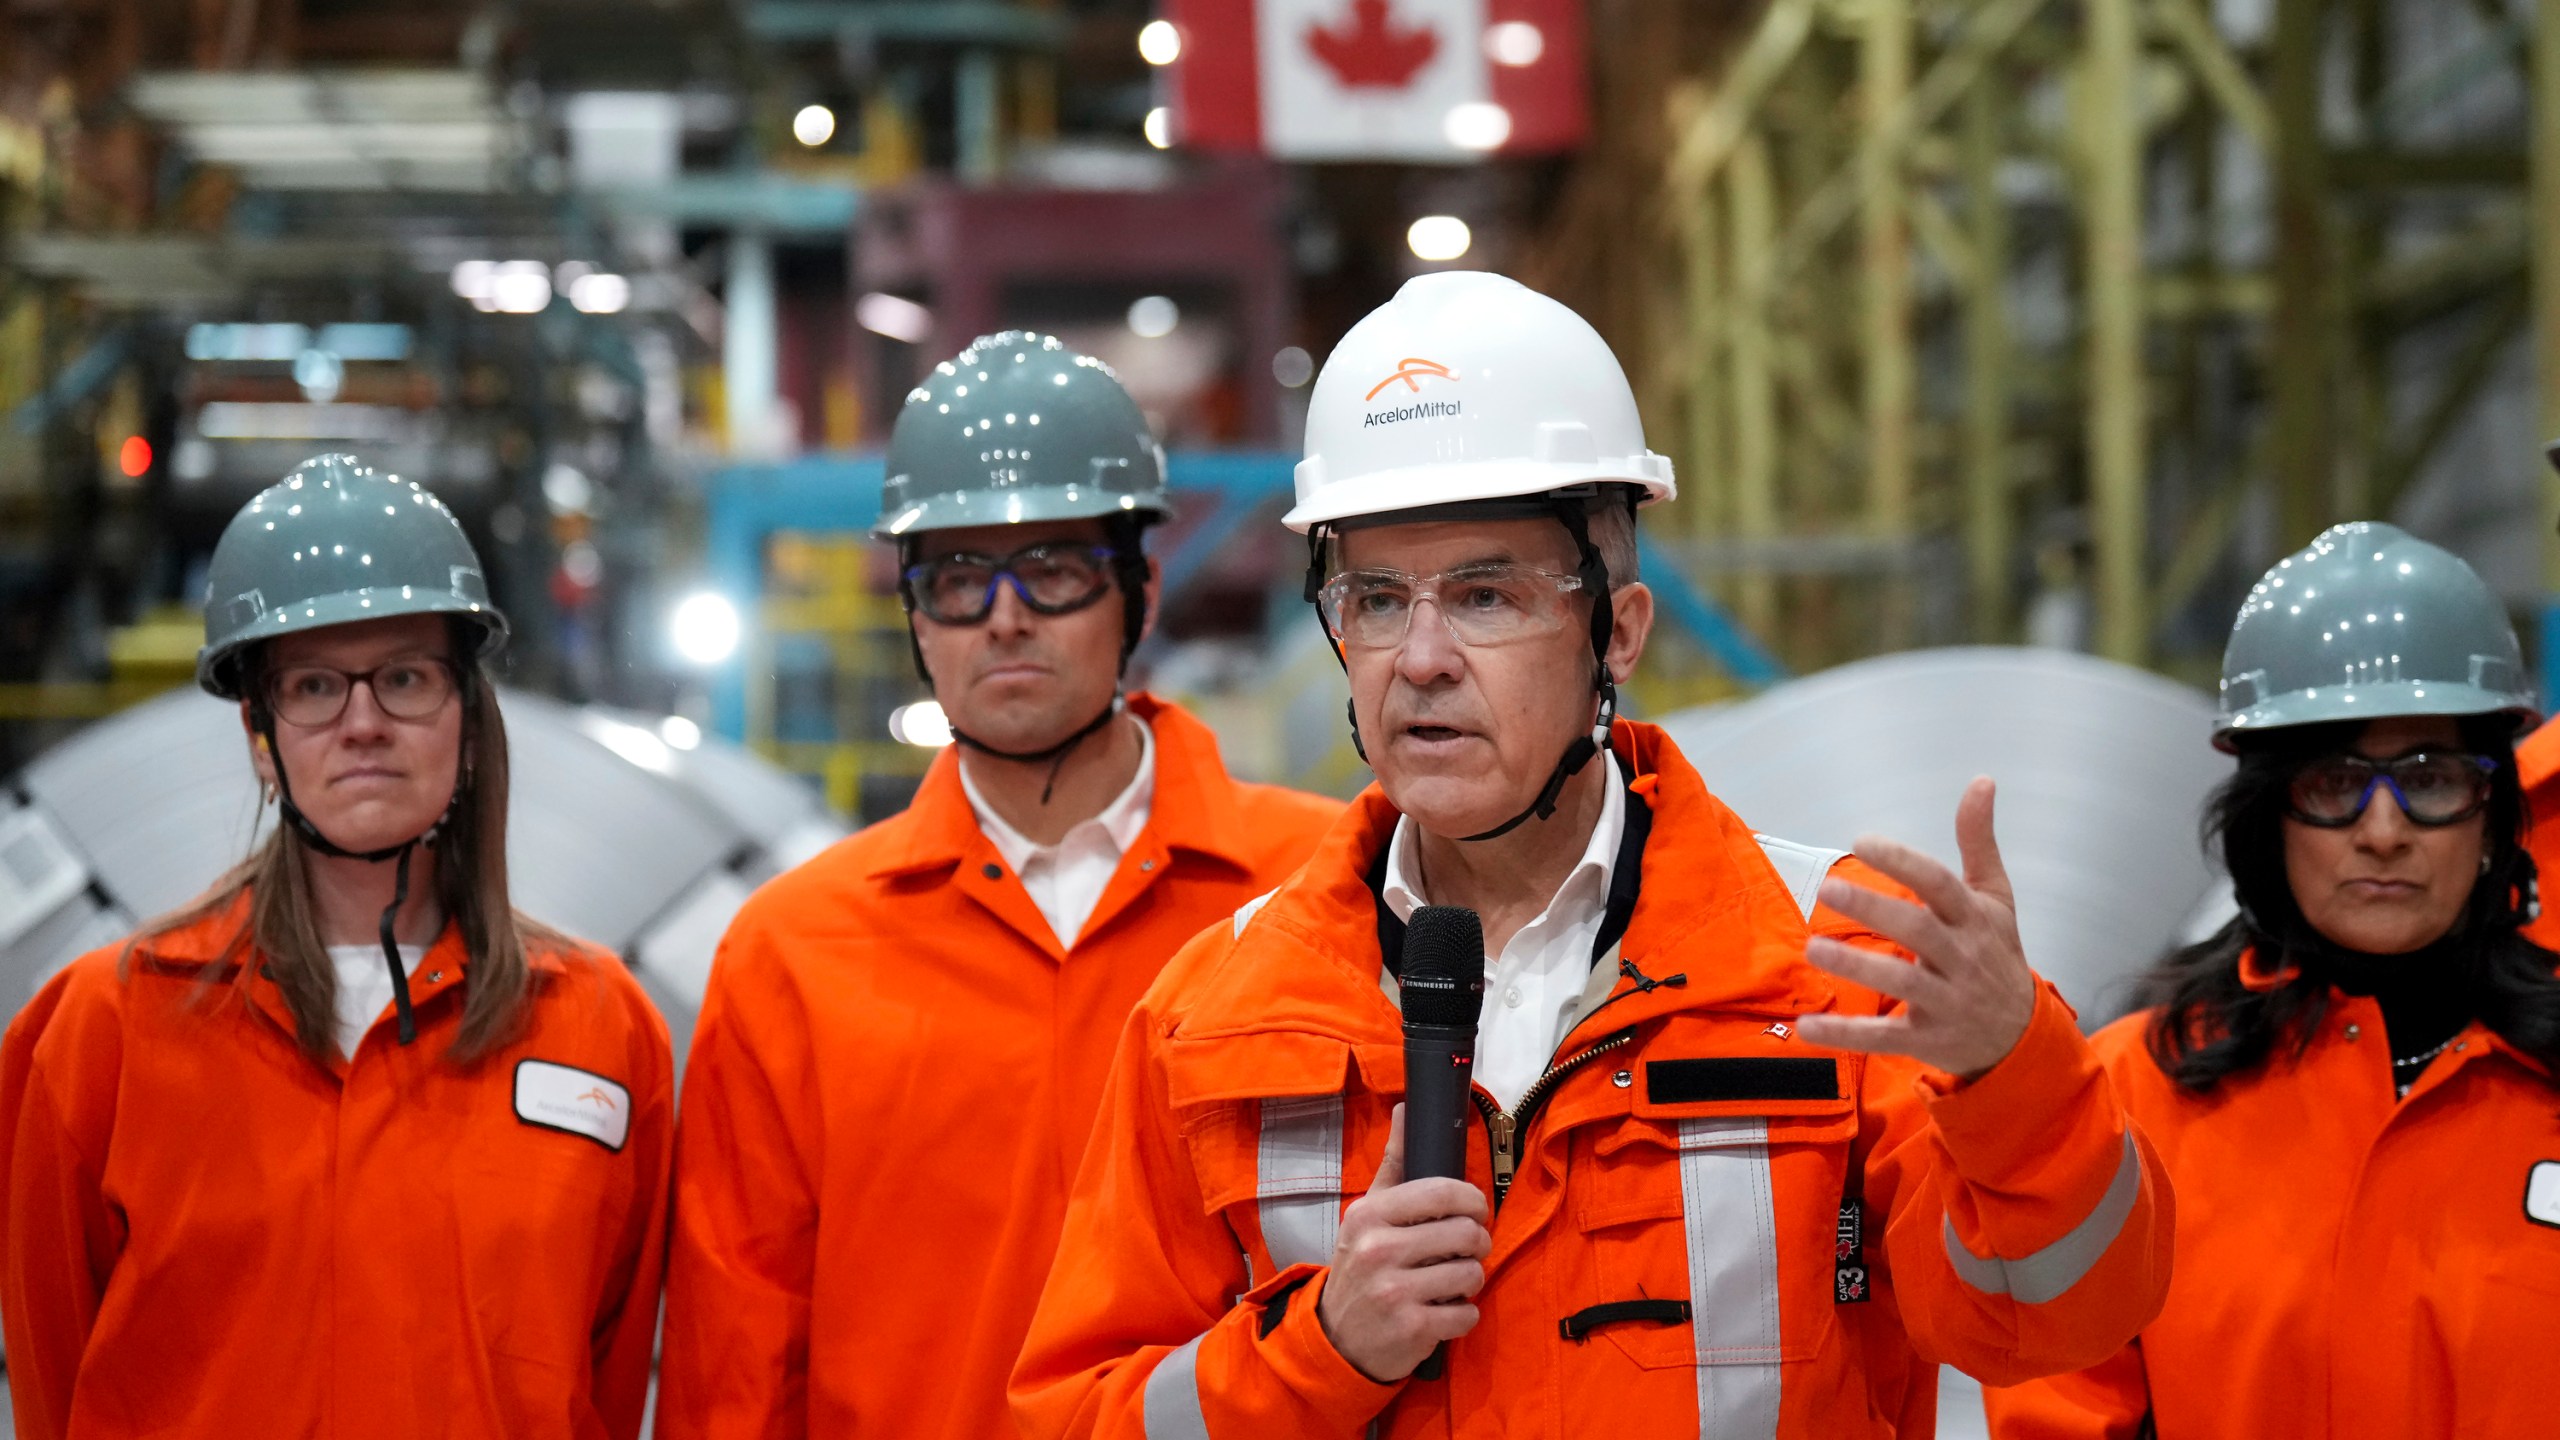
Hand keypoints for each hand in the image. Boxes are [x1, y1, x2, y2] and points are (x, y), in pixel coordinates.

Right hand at [1315, 1104, 1491, 1381]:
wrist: (1337, 1337)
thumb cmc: (1360, 1267)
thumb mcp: (1368, 1214)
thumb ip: (1394, 1164)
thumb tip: (1406, 1109)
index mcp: (1370, 1215)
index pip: (1442, 1191)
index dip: (1472, 1200)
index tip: (1474, 1210)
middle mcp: (1379, 1250)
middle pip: (1465, 1232)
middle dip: (1478, 1242)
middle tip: (1468, 1249)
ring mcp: (1394, 1291)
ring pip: (1471, 1273)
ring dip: (1471, 1279)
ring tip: (1452, 1280)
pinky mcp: (1412, 1328)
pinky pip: (1467, 1313)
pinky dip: (1464, 1313)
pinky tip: (1444, 1310)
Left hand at [1793, 777, 2037, 1081]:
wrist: (2021, 1037)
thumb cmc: (1996, 953)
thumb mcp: (1995, 898)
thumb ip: (1979, 842)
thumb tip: (1982, 781)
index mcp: (1975, 919)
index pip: (1940, 884)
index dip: (1903, 861)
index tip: (1861, 840)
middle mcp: (1963, 959)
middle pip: (1920, 930)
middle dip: (1875, 908)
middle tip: (1827, 889)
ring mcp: (1947, 1002)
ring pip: (1903, 983)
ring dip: (1858, 966)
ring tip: (1813, 947)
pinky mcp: (1928, 1040)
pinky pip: (1885, 1038)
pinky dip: (1845, 1036)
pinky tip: (1806, 1027)